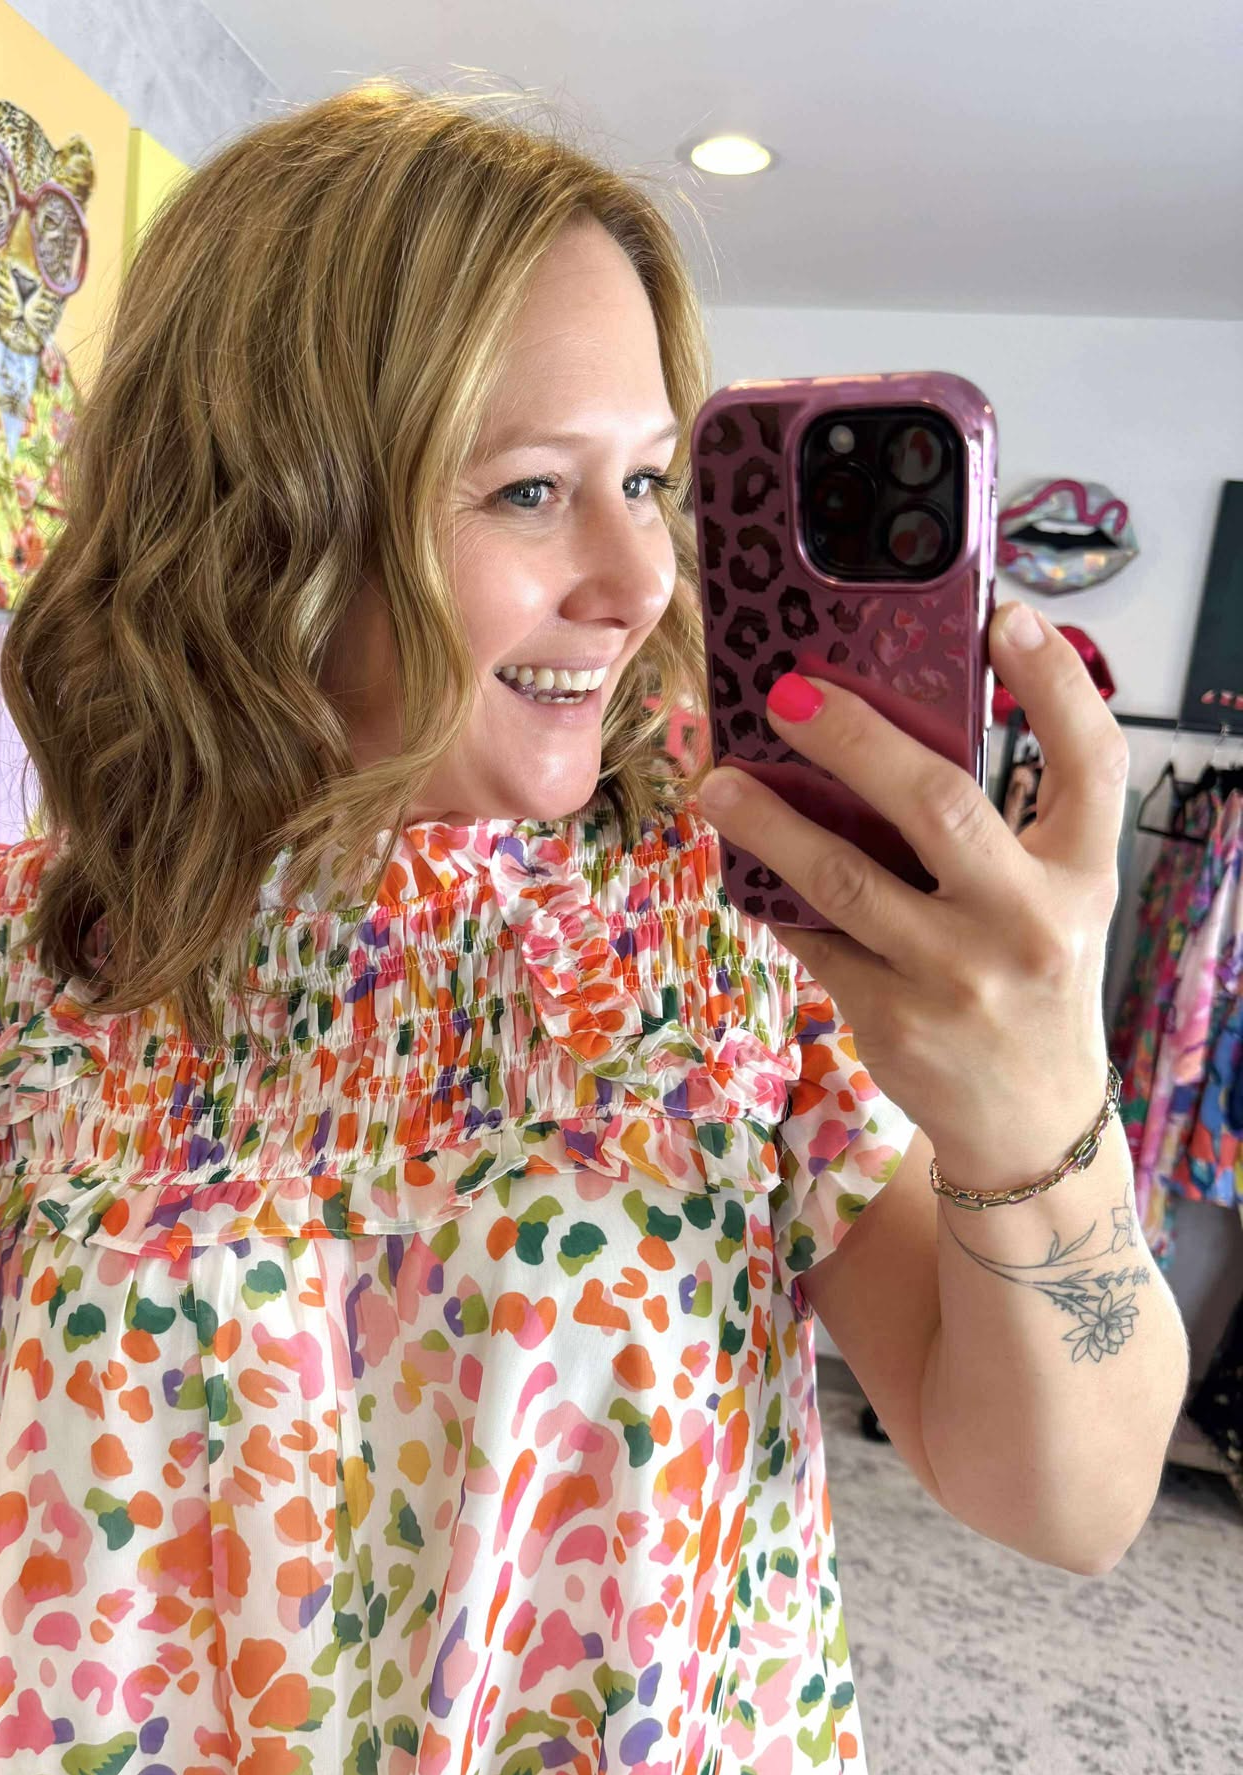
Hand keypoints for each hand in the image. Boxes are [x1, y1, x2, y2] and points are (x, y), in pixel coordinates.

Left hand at [695, 601, 1125, 1187]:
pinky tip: (740, 862)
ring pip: (846, 879)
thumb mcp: (1053, 902)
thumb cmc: (1032, 981)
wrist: (1030, 1121)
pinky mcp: (894, 1018)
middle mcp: (1028, 921)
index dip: (1055, 682)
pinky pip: (815, 939)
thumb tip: (887, 733)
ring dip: (771, 823)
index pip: (1091, 760)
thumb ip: (1004, 829)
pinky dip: (773, 897)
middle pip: (940, 804)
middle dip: (855, 740)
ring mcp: (957, 975)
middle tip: (786, 694)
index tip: (1004, 617)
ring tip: (719, 782)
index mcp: (1080, 876)